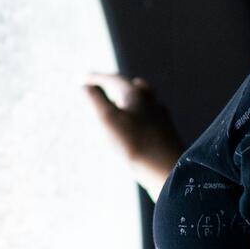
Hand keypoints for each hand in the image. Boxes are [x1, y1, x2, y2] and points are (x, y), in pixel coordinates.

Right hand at [83, 71, 183, 198]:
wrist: (168, 171)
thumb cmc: (135, 144)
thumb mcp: (108, 119)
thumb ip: (95, 99)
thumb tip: (85, 85)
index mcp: (136, 94)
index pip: (113, 79)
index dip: (96, 77)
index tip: (81, 78)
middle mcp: (151, 101)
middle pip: (132, 87)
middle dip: (116, 85)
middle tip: (103, 86)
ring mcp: (161, 117)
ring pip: (143, 101)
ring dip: (128, 100)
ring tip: (119, 105)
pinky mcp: (166, 134)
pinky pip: (149, 118)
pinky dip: (137, 116)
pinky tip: (136, 127)